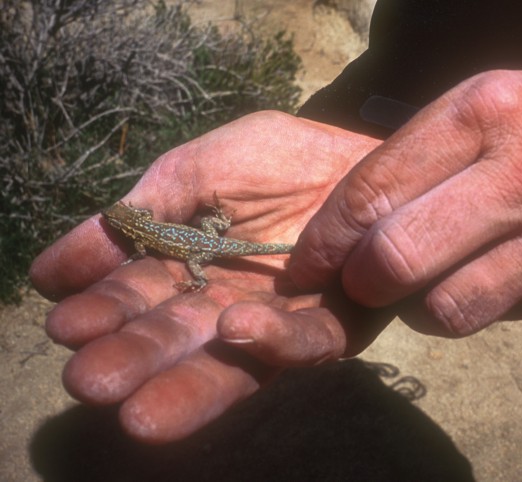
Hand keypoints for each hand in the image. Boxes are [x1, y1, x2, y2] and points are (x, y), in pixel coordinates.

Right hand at [30, 111, 386, 442]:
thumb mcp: (195, 172)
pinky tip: (234, 326)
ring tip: (139, 411)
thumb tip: (52, 271)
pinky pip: (303, 343)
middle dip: (132, 362)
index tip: (66, 324)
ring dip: (185, 385)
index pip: (136, 298)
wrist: (360, 159)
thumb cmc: (278, 161)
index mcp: (187, 270)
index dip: (102, 311)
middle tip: (91, 381)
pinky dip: (270, 339)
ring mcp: (277, 325)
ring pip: (229, 365)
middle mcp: (224, 307)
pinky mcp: (331, 330)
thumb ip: (139, 214)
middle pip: (174, 342)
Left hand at [288, 63, 521, 336]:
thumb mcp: (472, 108)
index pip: (375, 190)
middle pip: (401, 258)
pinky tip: (476, 276)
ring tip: (422, 280)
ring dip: (415, 305)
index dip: (327, 238)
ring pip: (446, 309)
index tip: (308, 263)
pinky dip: (466, 305)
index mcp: (487, 111)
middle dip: (360, 282)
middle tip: (357, 281)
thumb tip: (341, 236)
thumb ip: (408, 163)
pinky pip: (494, 317)